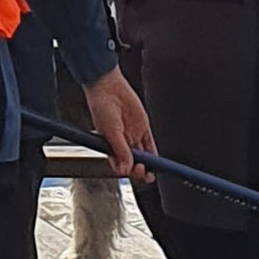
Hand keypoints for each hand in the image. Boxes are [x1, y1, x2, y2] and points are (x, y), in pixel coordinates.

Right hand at [84, 67, 153, 182]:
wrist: (108, 86)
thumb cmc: (101, 106)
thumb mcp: (109, 130)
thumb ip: (120, 149)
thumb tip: (126, 167)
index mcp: (110, 146)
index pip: (120, 165)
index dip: (126, 171)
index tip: (132, 171)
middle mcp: (122, 143)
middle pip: (133, 164)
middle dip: (138, 170)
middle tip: (142, 169)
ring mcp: (133, 136)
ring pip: (143, 156)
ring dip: (148, 165)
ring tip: (150, 169)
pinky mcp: (142, 128)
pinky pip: (150, 144)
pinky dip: (154, 154)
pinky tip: (157, 160)